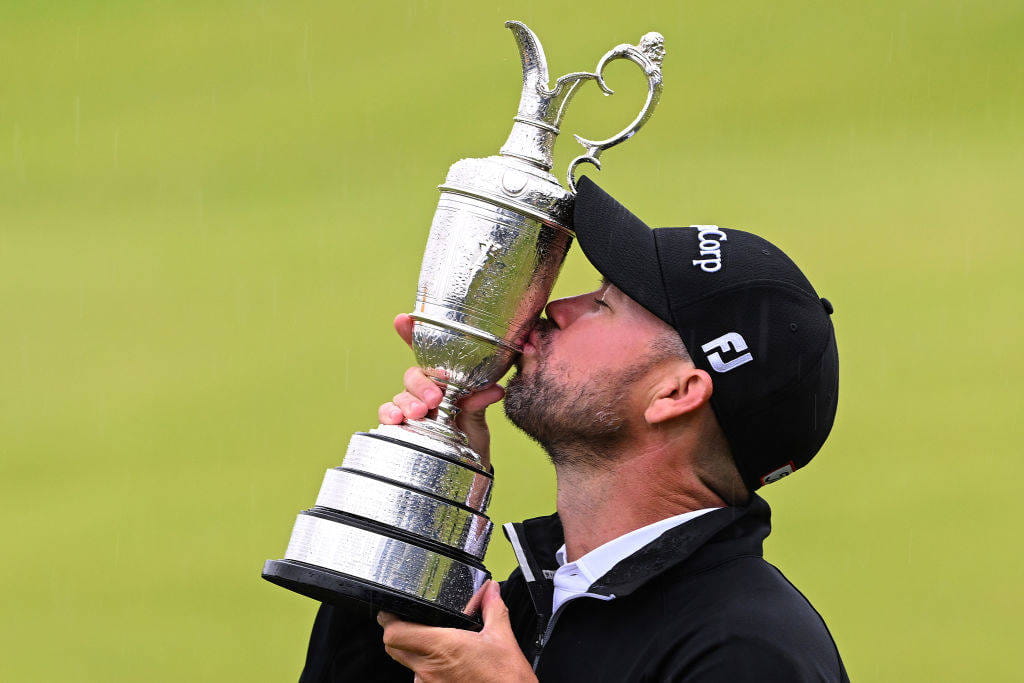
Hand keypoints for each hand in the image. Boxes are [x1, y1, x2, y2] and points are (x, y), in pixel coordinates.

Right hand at [378, 314, 504, 467]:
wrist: (466, 472)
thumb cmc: (472, 441)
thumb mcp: (479, 423)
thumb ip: (480, 404)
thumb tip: (494, 389)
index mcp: (445, 382)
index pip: (429, 354)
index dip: (413, 334)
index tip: (403, 319)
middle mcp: (425, 391)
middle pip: (414, 375)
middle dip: (421, 384)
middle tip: (434, 399)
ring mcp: (411, 408)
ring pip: (401, 394)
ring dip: (407, 401)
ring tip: (419, 412)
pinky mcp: (401, 427)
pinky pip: (388, 414)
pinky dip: (389, 413)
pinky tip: (395, 418)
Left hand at [378, 580, 536, 682]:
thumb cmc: (507, 680)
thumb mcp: (502, 638)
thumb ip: (492, 609)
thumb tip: (491, 591)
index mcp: (442, 647)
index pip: (394, 634)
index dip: (388, 620)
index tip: (391, 611)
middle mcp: (430, 670)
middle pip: (393, 648)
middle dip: (397, 634)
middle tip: (409, 623)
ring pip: (408, 665)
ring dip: (415, 654)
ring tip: (437, 647)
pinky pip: (422, 680)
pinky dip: (429, 670)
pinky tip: (448, 666)